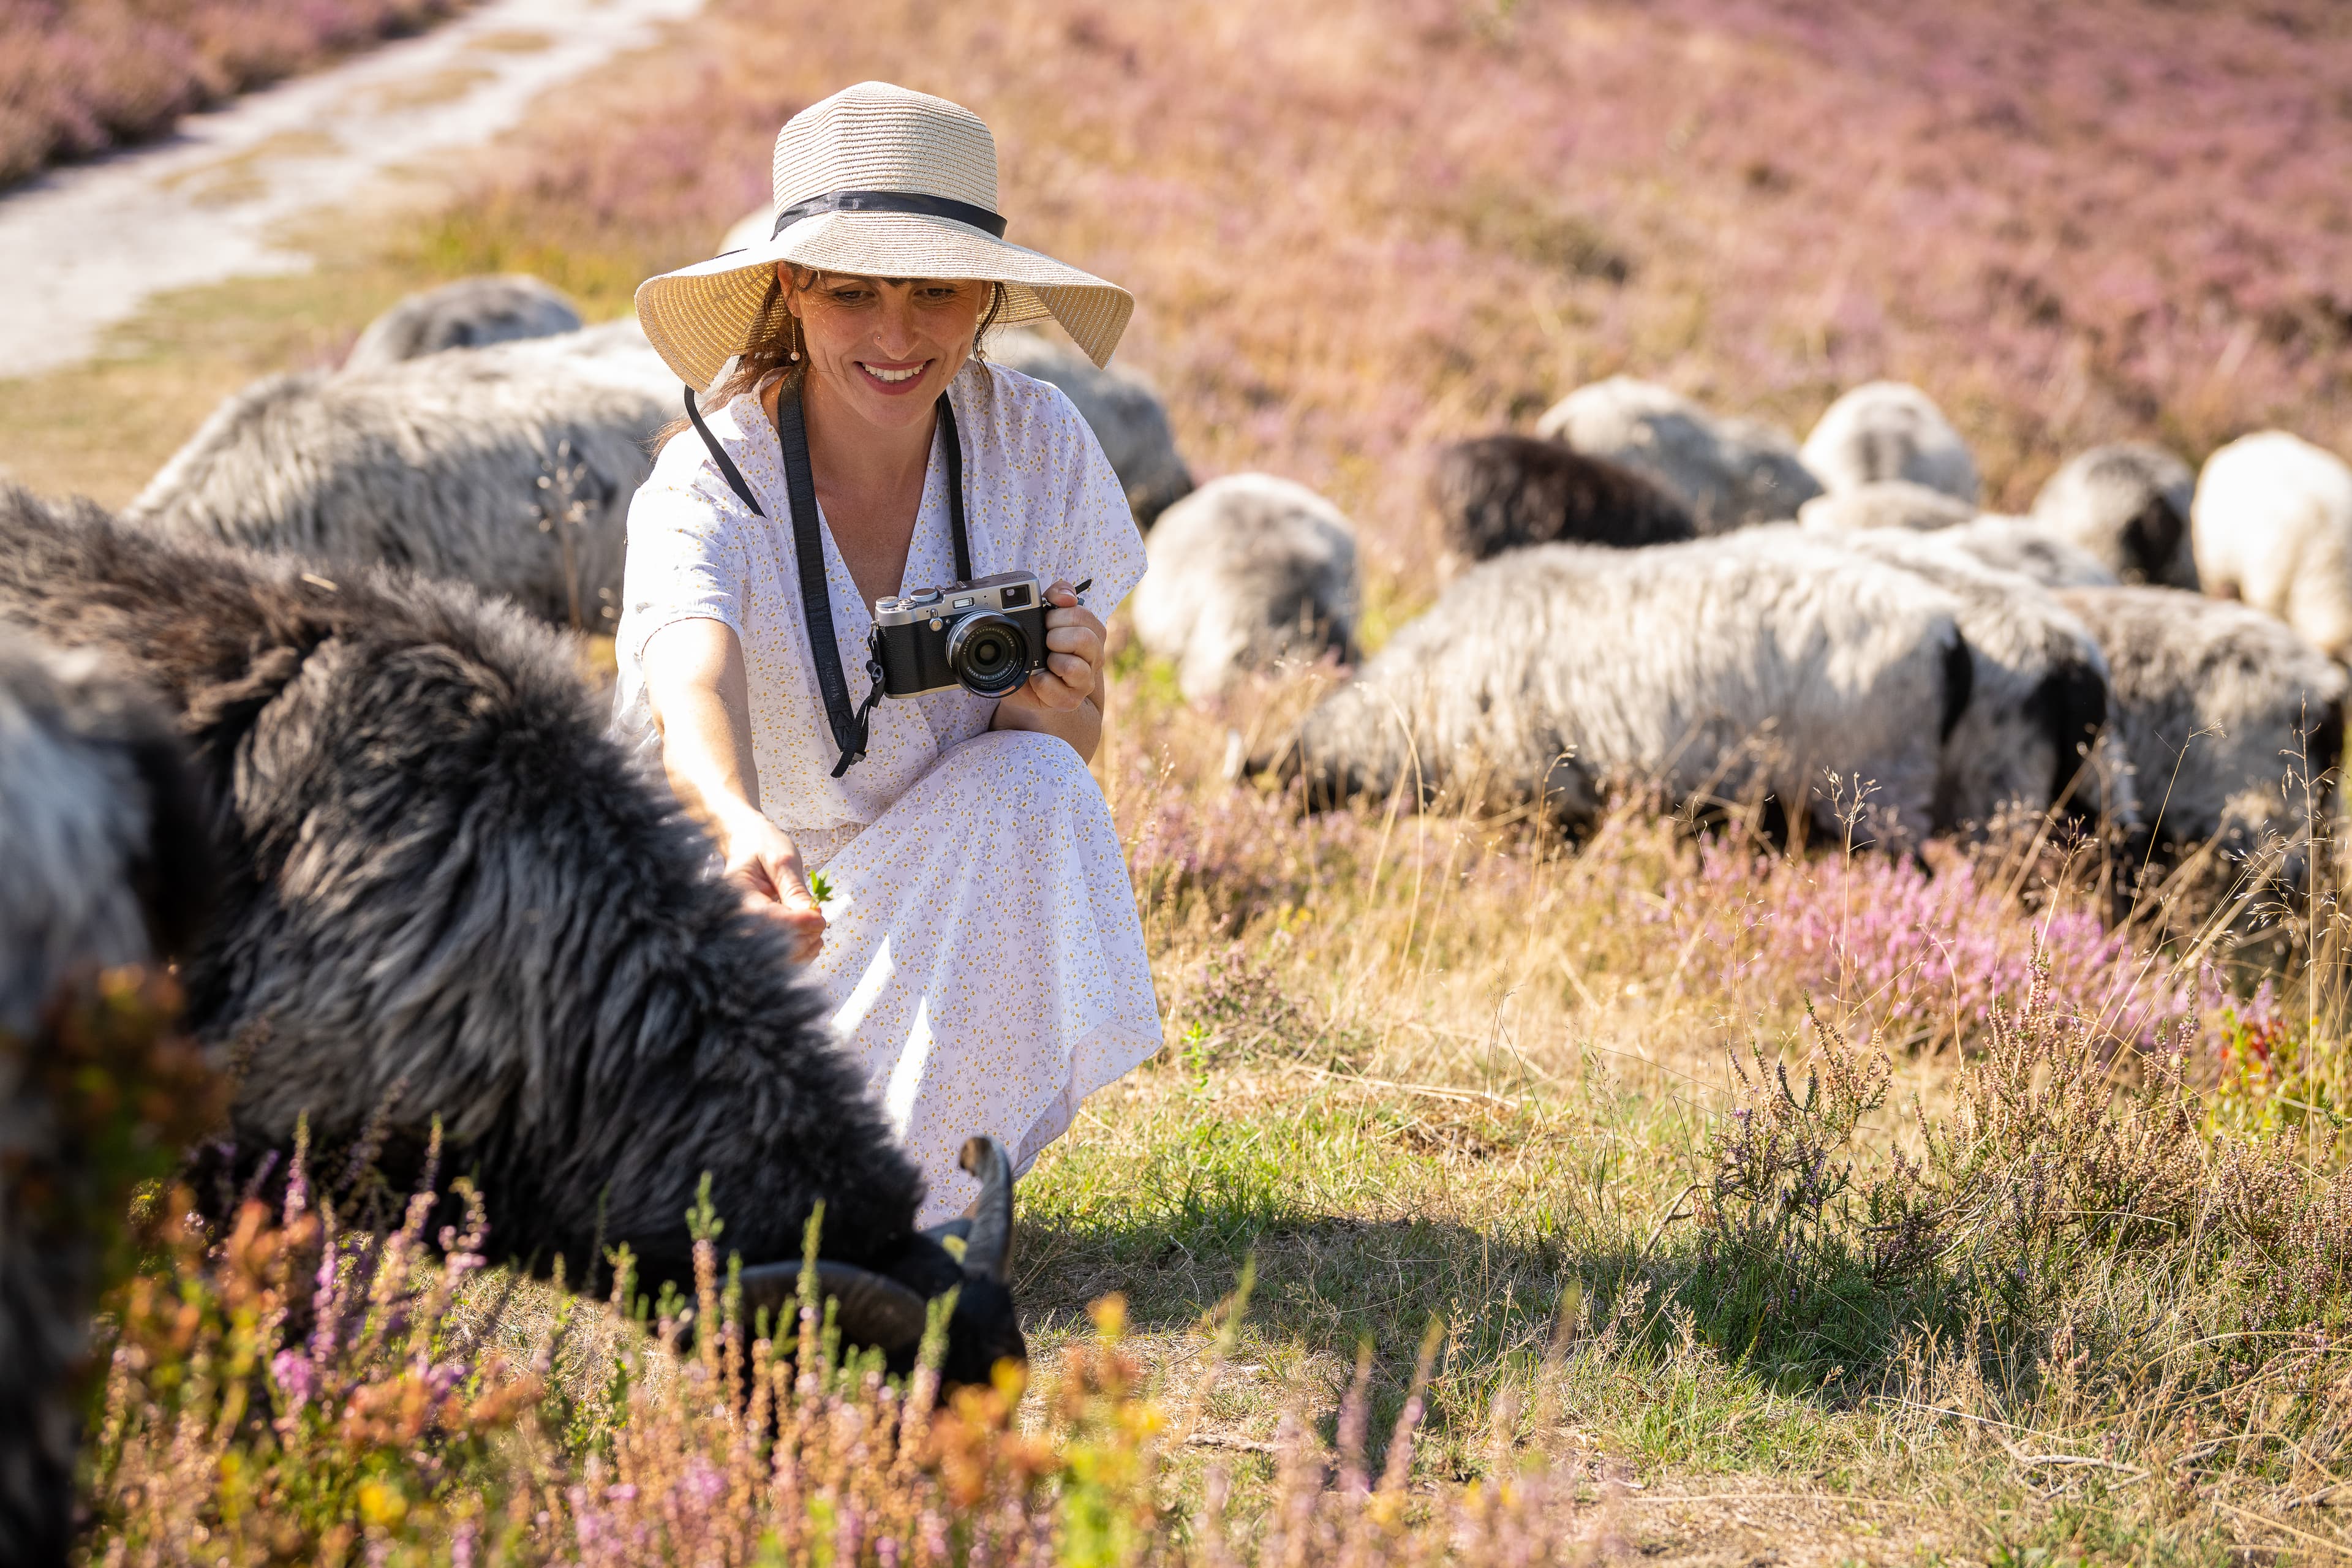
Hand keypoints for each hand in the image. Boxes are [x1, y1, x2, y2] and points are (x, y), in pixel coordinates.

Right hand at [716, 808, 825, 962]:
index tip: (820, 918)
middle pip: (771, 943)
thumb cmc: (762, 845)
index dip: (798, 924)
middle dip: (803, 937)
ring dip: (803, 947)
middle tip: (821, 922)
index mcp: (739, 895)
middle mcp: (736, 917)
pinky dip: (798, 950)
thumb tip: (813, 917)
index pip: (768, 919)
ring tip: (817, 928)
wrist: (745, 843)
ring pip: (775, 954)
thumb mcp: (781, 859)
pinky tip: (811, 937)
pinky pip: (777, 953)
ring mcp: (744, 928)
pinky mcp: (757, 933)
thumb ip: (795, 889)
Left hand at [998, 579, 1104, 714]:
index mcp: (1092, 632)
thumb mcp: (1044, 616)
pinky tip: (1037, 678)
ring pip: (1072, 666)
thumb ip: (1057, 595)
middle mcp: (1094, 656)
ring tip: (1044, 662)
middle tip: (1044, 641)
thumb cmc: (1038, 646)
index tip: (1046, 621)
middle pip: (1083, 638)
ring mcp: (1085, 680)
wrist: (1025, 679)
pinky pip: (1054, 688)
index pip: (1082, 614)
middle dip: (1054, 637)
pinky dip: (1040, 682)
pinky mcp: (1071, 700)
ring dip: (1051, 661)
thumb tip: (1067, 596)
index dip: (1057, 615)